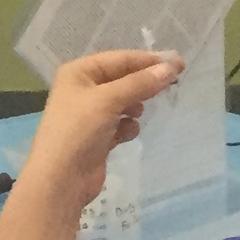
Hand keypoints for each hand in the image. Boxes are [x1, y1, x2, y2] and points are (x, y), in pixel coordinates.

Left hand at [19, 50, 185, 213]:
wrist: (61, 180)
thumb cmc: (79, 131)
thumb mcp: (109, 100)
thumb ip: (140, 84)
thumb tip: (171, 68)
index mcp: (78, 73)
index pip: (119, 59)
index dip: (148, 60)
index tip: (178, 63)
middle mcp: (83, 90)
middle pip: (123, 79)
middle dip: (144, 82)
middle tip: (174, 82)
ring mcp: (90, 115)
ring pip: (123, 102)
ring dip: (135, 105)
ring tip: (139, 112)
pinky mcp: (98, 137)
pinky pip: (120, 123)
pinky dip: (128, 126)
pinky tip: (128, 133)